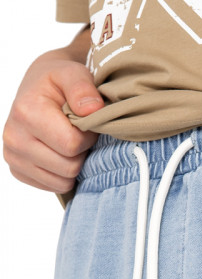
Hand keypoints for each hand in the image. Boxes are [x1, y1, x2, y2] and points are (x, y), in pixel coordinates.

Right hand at [3, 49, 103, 193]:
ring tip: (68, 142)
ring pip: (62, 182)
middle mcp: (14, 138)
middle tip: (77, 133)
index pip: (71, 145)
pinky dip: (62, 174)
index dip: (87, 137)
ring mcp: (13, 157)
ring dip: (73, 164)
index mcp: (26, 113)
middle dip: (81, 152)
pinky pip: (54, 186)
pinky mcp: (18, 171)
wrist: (37, 88)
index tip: (85, 123)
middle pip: (68, 168)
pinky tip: (59, 152)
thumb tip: (93, 110)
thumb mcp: (73, 73)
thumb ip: (83, 87)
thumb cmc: (58, 82)